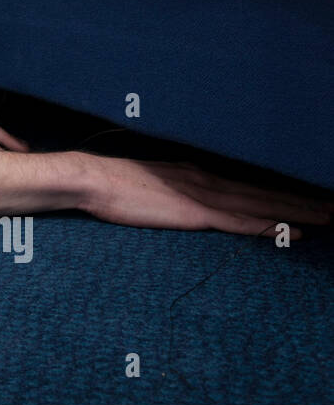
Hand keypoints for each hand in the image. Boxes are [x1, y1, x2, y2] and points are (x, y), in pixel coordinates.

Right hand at [79, 155, 332, 237]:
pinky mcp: (194, 212)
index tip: (308, 196)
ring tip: (328, 217)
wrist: (93, 179)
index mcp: (196, 173)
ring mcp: (203, 195)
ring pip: (261, 204)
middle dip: (302, 200)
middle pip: (264, 192)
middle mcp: (207, 180)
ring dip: (297, 211)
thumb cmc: (113, 184)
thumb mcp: (150, 183)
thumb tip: (182, 200)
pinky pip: (239, 221)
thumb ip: (172, 189)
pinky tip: (291, 230)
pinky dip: (268, 225)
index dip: (281, 191)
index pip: (249, 184)